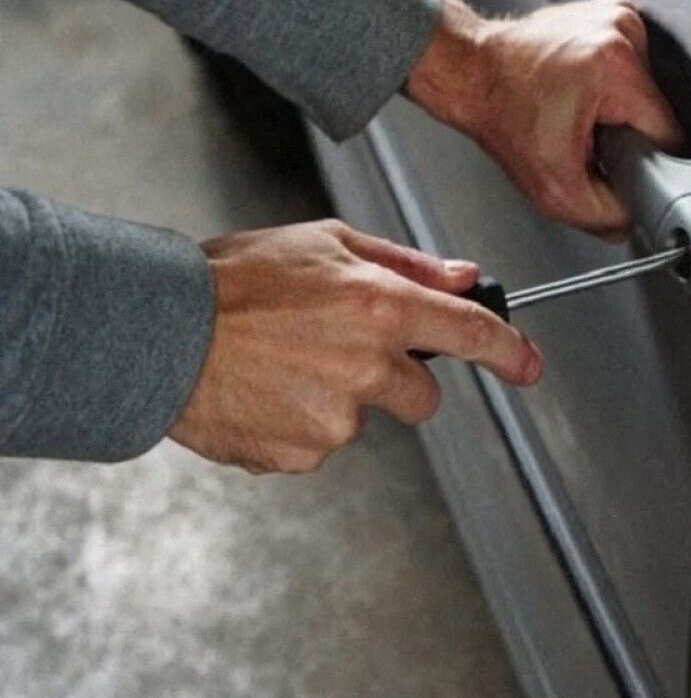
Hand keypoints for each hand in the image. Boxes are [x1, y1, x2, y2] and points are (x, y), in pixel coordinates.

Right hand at [169, 219, 541, 473]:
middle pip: (423, 396)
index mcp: (380, 306)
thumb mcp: (325, 243)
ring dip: (339, 399)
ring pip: (365, 419)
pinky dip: (299, 425)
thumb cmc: (233, 279)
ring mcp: (335, 417)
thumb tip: (464, 278)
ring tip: (284, 364)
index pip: (471, 335)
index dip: (511, 353)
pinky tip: (266, 392)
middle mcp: (367, 365)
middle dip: (396, 379)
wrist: (155, 331)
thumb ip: (406, 262)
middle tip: (339, 350)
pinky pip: (320, 445)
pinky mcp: (302, 454)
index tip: (529, 366)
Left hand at [407, 0, 682, 238]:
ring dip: (621, 108)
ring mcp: (618, 15)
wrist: (470, 71)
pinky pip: (633, 66)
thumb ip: (606, 217)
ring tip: (580, 110)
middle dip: (628, 133)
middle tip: (587, 136)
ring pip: (647, 89)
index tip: (614, 160)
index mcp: (617, 68)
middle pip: (657, 110)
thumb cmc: (500, 114)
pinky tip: (582, 90)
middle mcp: (623, 30)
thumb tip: (635, 219)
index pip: (670, 134)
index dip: (645, 160)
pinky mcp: (611, 12)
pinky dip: (613, 84)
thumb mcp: (554, 190)